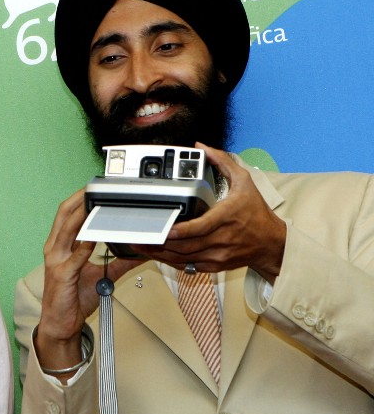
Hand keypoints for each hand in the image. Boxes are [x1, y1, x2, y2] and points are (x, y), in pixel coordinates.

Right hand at [35, 189, 143, 377]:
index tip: (92, 188)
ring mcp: (56, 261)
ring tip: (95, 203)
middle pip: (64, 215)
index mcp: (60, 245)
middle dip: (78, 199)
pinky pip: (73, 258)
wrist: (60, 324)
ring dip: (81, 215)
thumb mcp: (99, 277)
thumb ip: (118, 263)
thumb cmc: (73, 299)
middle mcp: (55, 249)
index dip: (78, 199)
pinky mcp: (61, 276)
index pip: (67, 214)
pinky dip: (84, 246)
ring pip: (67, 231)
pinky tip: (93, 238)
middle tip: (92, 187)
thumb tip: (139, 252)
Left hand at [132, 142, 285, 282]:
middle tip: (142, 236)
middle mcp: (222, 238)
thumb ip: (223, 162)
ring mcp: (218, 254)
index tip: (166, 229)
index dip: (182, 230)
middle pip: (187, 245)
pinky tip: (159, 255)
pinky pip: (189, 266)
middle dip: (162, 243)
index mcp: (227, 217)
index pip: (202, 227)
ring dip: (162, 253)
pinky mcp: (215, 265)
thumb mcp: (245, 182)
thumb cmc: (257, 212)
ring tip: (143, 246)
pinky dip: (172, 262)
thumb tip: (203, 147)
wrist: (272, 243)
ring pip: (185, 258)